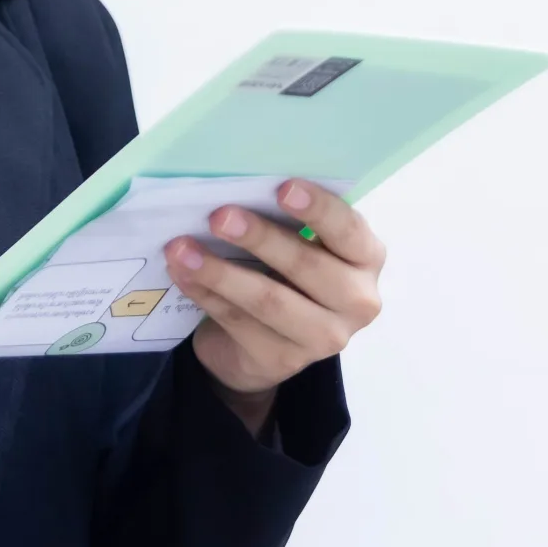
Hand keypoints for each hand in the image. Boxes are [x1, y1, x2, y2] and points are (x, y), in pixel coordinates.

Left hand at [167, 179, 385, 432]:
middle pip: (305, 265)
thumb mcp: (300, 243)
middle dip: (259, 238)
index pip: (347, 230)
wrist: (269, 341)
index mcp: (366, 258)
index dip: (317, 208)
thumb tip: (240, 186)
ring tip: (181, 248)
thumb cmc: (288, 272)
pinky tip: (181, 273)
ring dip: (219, 271)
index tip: (282, 188)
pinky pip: (238, 322)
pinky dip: (205, 293)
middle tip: (218, 216)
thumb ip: (288, 220)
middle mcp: (357, 301)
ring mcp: (324, 338)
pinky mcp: (283, 360)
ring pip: (268, 300)